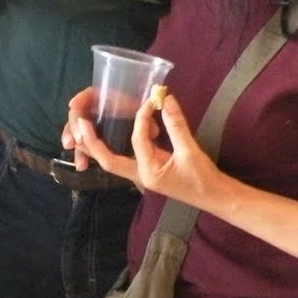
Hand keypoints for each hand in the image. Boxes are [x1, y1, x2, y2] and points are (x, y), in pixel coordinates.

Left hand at [67, 90, 216, 203]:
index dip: (143, 117)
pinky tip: (125, 129)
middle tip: (80, 121)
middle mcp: (140, 176)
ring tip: (89, 125)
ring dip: (100, 145)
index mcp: (148, 173)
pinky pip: (129, 155)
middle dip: (91, 142)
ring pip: (114, 160)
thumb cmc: (203, 179)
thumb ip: (176, 125)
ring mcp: (143, 174)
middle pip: (107, 161)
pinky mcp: (150, 169)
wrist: (216, 198)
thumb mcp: (190, 151)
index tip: (152, 100)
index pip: (138, 140)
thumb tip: (165, 99)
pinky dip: (122, 143)